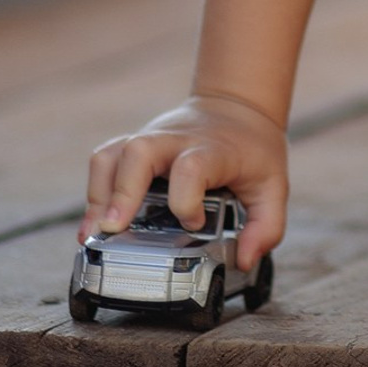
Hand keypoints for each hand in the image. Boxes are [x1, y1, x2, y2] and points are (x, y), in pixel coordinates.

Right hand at [81, 92, 288, 266]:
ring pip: (112, 154)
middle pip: (139, 151)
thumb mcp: (273, 185)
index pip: (191, 167)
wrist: (236, 107)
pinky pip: (104, 161)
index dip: (186, 199)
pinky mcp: (133, 146)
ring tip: (94, 234)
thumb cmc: (252, 151)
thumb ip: (267, 226)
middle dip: (122, 192)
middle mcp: (175, 141)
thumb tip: (244, 260)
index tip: (193, 223)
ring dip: (99, 194)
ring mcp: (151, 141)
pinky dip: (95, 192)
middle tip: (113, 229)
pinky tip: (95, 224)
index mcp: (212, 151)